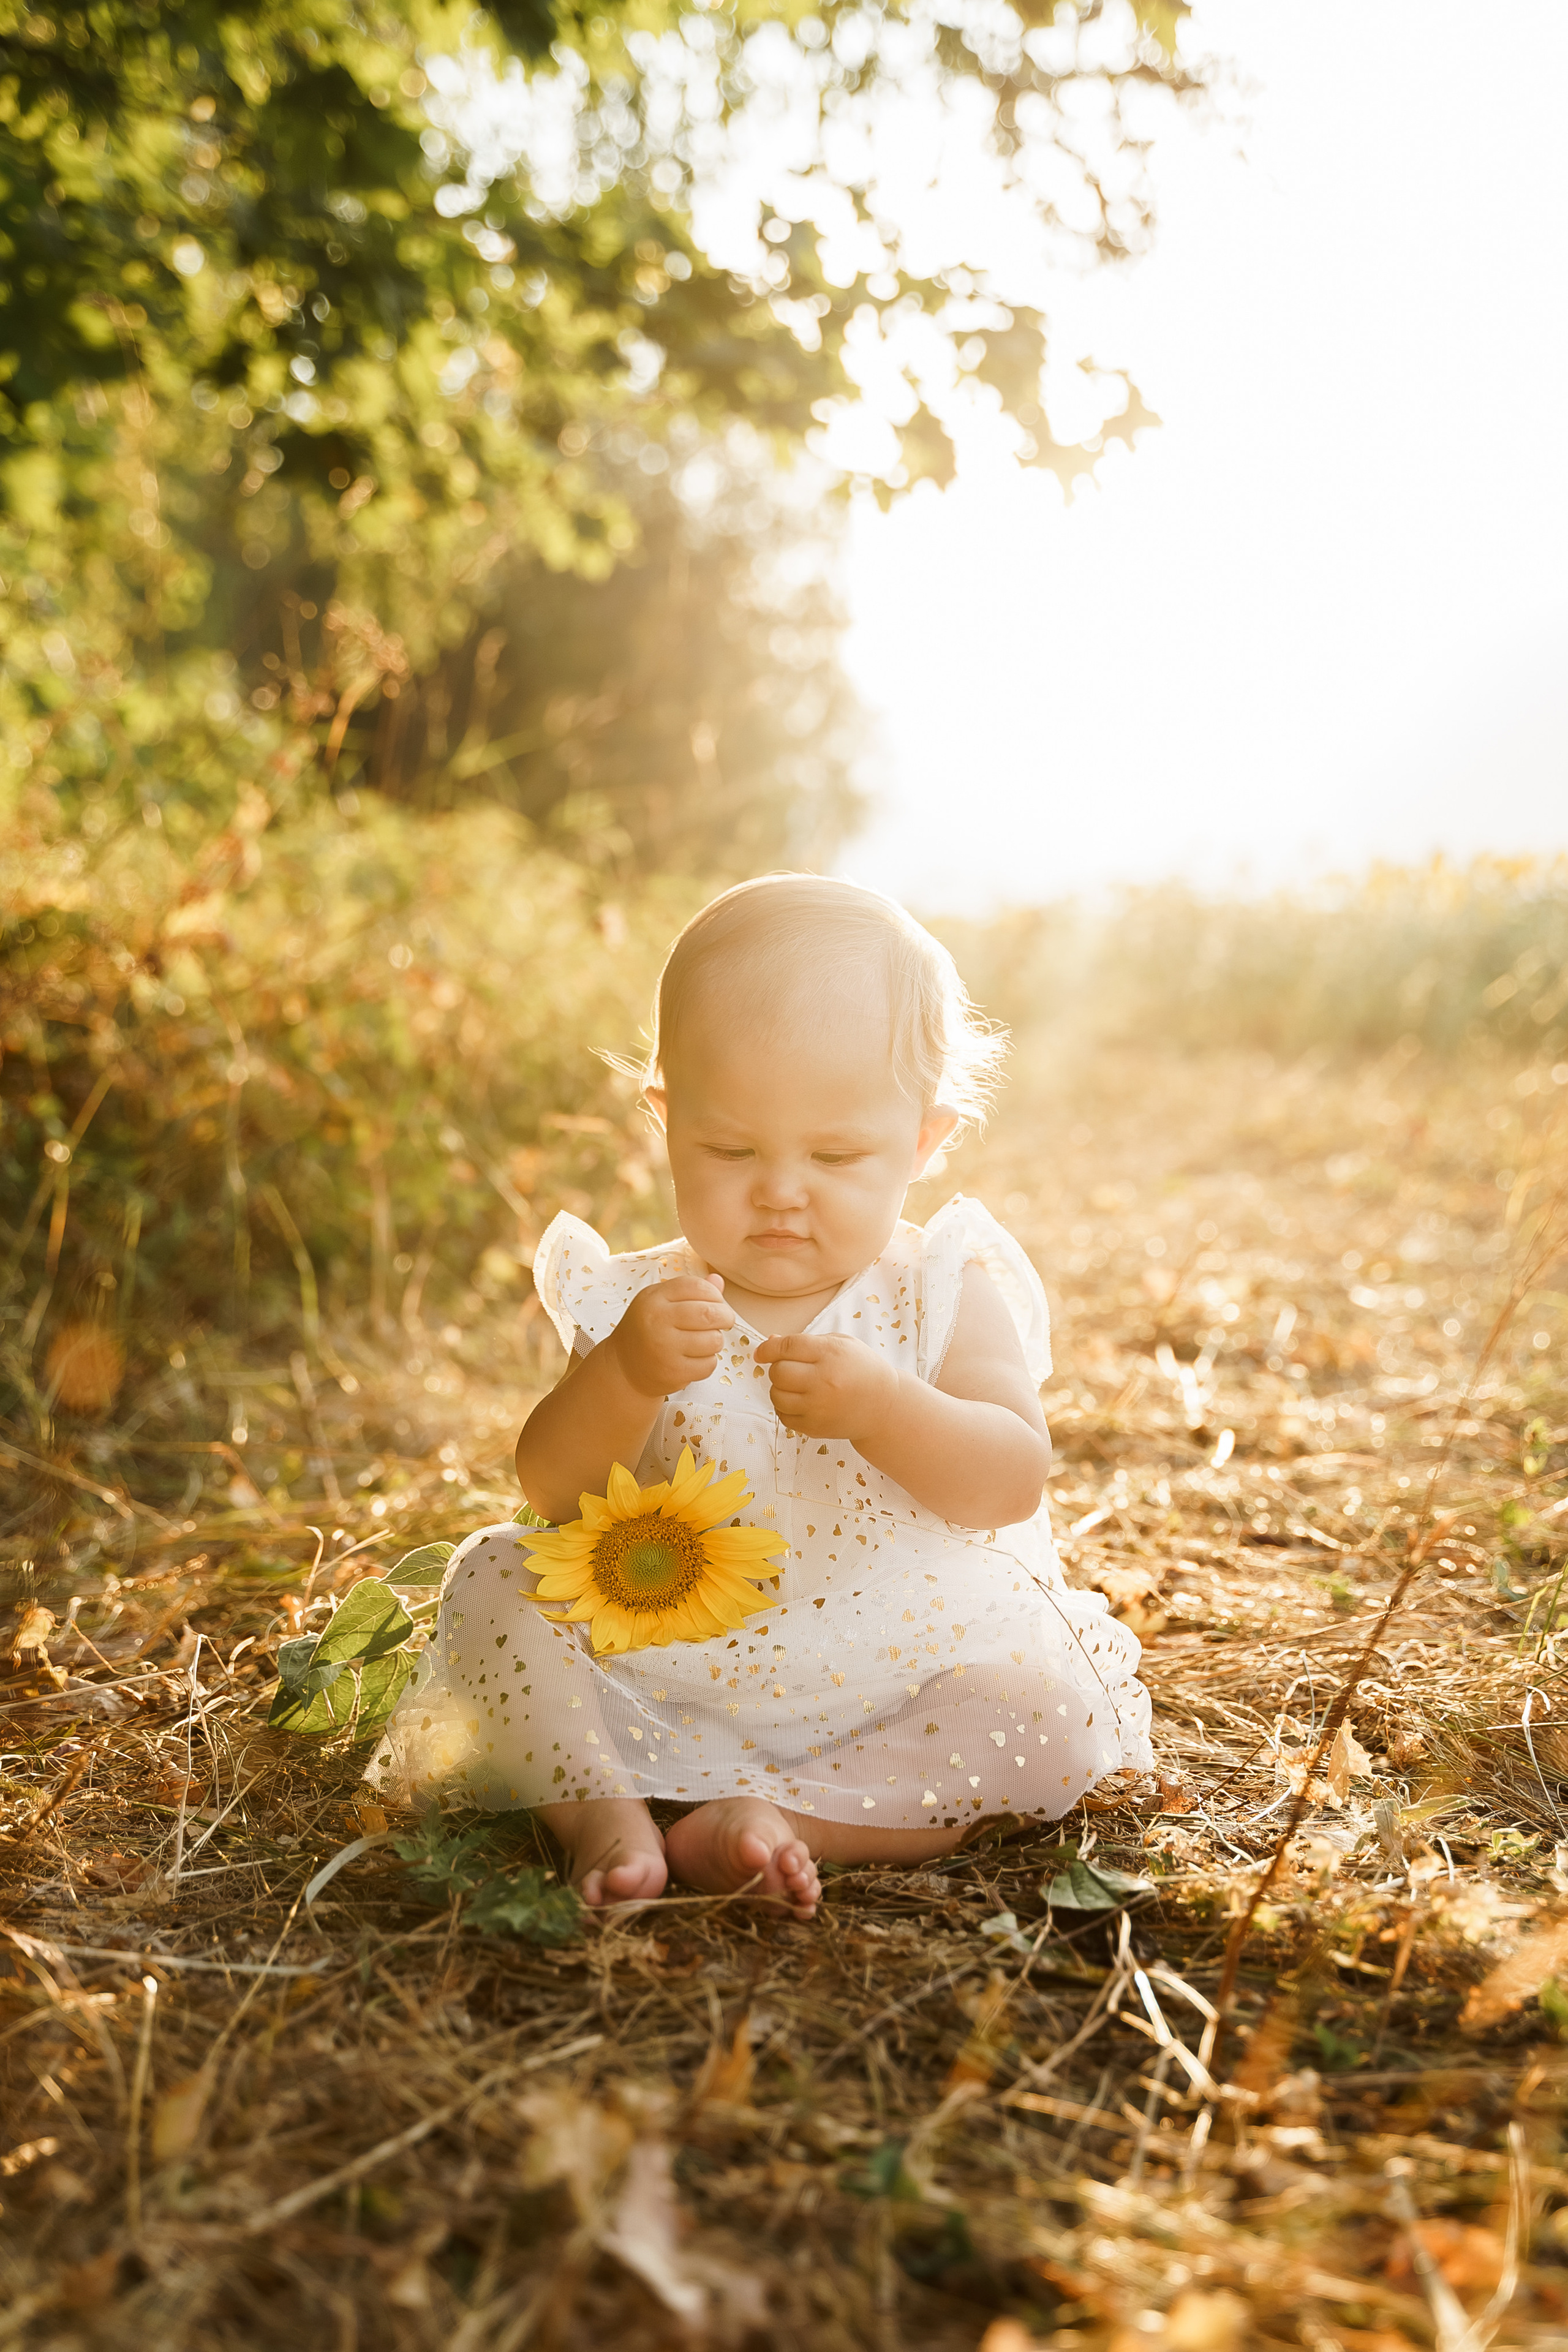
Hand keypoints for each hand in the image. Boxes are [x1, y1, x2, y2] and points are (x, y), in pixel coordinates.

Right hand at [609, 1275, 733, 1398]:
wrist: (623, 1367)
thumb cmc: (647, 1330)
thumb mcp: (660, 1303)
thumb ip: (689, 1291)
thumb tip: (718, 1280)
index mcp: (653, 1298)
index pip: (696, 1286)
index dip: (714, 1294)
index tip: (717, 1303)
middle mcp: (656, 1321)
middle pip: (709, 1313)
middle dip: (725, 1317)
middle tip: (725, 1321)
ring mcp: (664, 1348)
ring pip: (713, 1340)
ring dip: (716, 1341)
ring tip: (704, 1342)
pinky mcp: (672, 1372)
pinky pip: (709, 1364)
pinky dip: (708, 1362)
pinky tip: (695, 1359)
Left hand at [753, 1333, 898, 1442]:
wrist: (884, 1406)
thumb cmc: (861, 1369)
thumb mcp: (839, 1344)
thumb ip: (804, 1342)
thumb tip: (769, 1342)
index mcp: (831, 1354)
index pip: (787, 1347)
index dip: (768, 1348)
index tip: (761, 1353)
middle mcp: (824, 1381)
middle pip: (778, 1372)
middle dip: (777, 1368)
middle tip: (789, 1369)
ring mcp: (819, 1407)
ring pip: (776, 1395)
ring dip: (779, 1389)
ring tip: (795, 1386)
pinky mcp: (815, 1427)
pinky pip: (783, 1416)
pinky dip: (785, 1408)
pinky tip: (800, 1402)